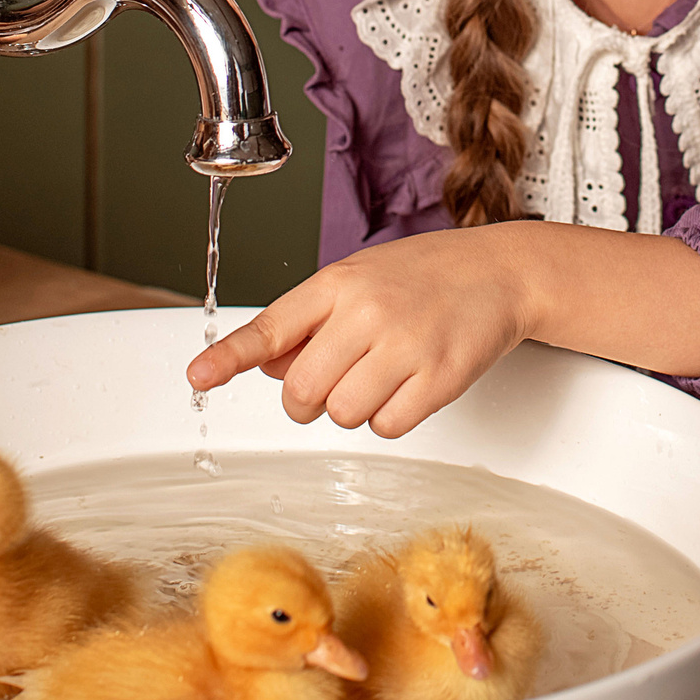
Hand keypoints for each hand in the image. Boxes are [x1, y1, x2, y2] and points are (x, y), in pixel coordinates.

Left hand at [185, 227, 533, 439]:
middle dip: (309, 400)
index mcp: (339, 283)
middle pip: (301, 391)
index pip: (271, 327)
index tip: (198, 376)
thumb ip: (310, 322)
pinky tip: (410, 385)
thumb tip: (268, 366)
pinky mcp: (440, 378)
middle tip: (335, 381)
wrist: (502, 272)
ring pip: (341, 414)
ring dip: (353, 408)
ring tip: (383, 374)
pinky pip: (387, 427)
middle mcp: (368, 312)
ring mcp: (406, 345)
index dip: (229, 356)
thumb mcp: (360, 280)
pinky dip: (391, 417)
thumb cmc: (425, 276)